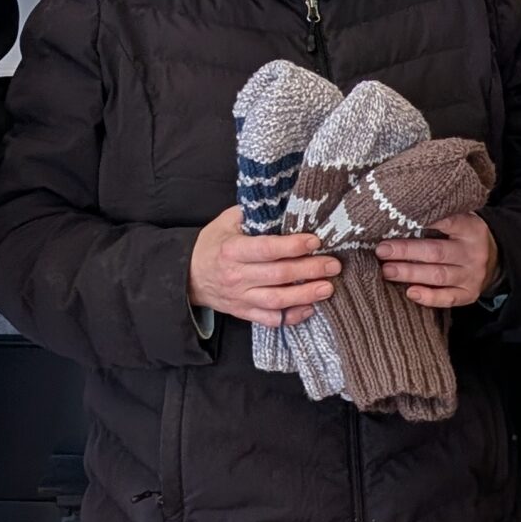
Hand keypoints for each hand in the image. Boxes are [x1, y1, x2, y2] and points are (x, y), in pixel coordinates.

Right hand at [189, 207, 339, 328]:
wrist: (188, 276)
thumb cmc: (212, 244)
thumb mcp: (226, 221)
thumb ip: (252, 214)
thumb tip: (283, 202)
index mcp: (232, 250)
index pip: (266, 249)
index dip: (292, 246)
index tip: (315, 241)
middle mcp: (236, 276)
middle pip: (278, 275)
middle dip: (309, 270)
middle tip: (333, 265)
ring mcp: (240, 297)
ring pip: (276, 300)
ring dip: (305, 295)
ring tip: (328, 288)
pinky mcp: (244, 312)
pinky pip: (270, 319)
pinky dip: (291, 317)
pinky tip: (310, 309)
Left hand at [376, 213, 498, 307]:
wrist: (495, 257)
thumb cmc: (464, 234)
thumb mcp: (459, 218)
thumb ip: (438, 217)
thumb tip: (398, 217)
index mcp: (470, 229)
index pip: (447, 222)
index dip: (424, 222)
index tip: (399, 221)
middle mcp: (473, 252)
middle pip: (436, 252)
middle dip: (406, 251)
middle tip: (382, 251)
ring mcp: (472, 275)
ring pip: (439, 276)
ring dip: (411, 273)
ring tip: (387, 270)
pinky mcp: (470, 293)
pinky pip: (448, 298)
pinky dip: (429, 297)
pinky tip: (410, 292)